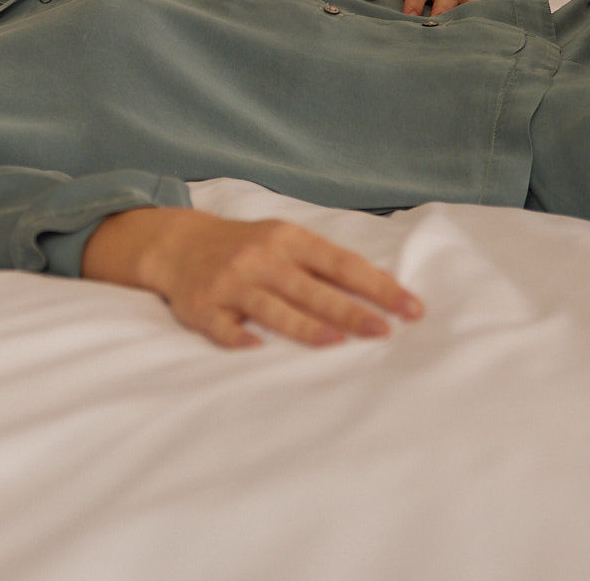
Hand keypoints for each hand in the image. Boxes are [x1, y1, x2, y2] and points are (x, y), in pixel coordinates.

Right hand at [85, 208, 424, 349]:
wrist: (178, 243)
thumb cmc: (246, 246)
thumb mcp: (284, 240)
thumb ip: (323, 264)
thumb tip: (382, 292)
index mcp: (287, 239)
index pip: (341, 263)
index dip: (377, 285)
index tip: (411, 308)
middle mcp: (259, 258)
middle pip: (310, 288)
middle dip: (349, 309)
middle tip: (383, 331)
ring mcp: (229, 283)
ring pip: (271, 307)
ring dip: (303, 324)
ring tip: (336, 341)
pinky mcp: (202, 307)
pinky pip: (222, 326)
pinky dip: (238, 337)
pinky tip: (257, 349)